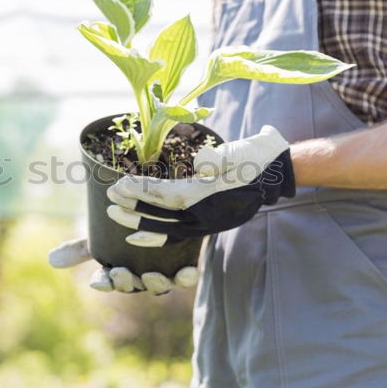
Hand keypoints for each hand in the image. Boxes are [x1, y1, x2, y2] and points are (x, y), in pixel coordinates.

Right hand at [48, 238, 198, 294]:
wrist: (165, 217)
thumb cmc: (130, 230)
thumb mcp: (103, 235)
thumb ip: (80, 247)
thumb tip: (50, 260)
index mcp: (119, 270)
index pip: (107, 281)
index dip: (103, 283)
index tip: (98, 280)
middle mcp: (140, 276)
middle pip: (132, 285)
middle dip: (125, 282)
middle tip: (121, 272)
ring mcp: (164, 272)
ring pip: (159, 285)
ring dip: (153, 283)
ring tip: (150, 275)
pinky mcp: (185, 265)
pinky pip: (187, 278)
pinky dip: (186, 276)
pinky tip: (186, 270)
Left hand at [106, 125, 294, 246]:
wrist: (277, 171)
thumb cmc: (256, 156)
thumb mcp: (241, 152)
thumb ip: (220, 158)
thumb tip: (201, 164)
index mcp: (212, 196)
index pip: (169, 196)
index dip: (142, 192)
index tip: (118, 185)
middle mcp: (208, 214)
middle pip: (162, 215)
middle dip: (133, 209)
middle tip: (108, 201)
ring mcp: (208, 222)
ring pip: (167, 228)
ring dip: (140, 222)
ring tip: (114, 215)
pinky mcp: (208, 223)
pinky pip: (177, 234)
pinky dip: (157, 236)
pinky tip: (138, 234)